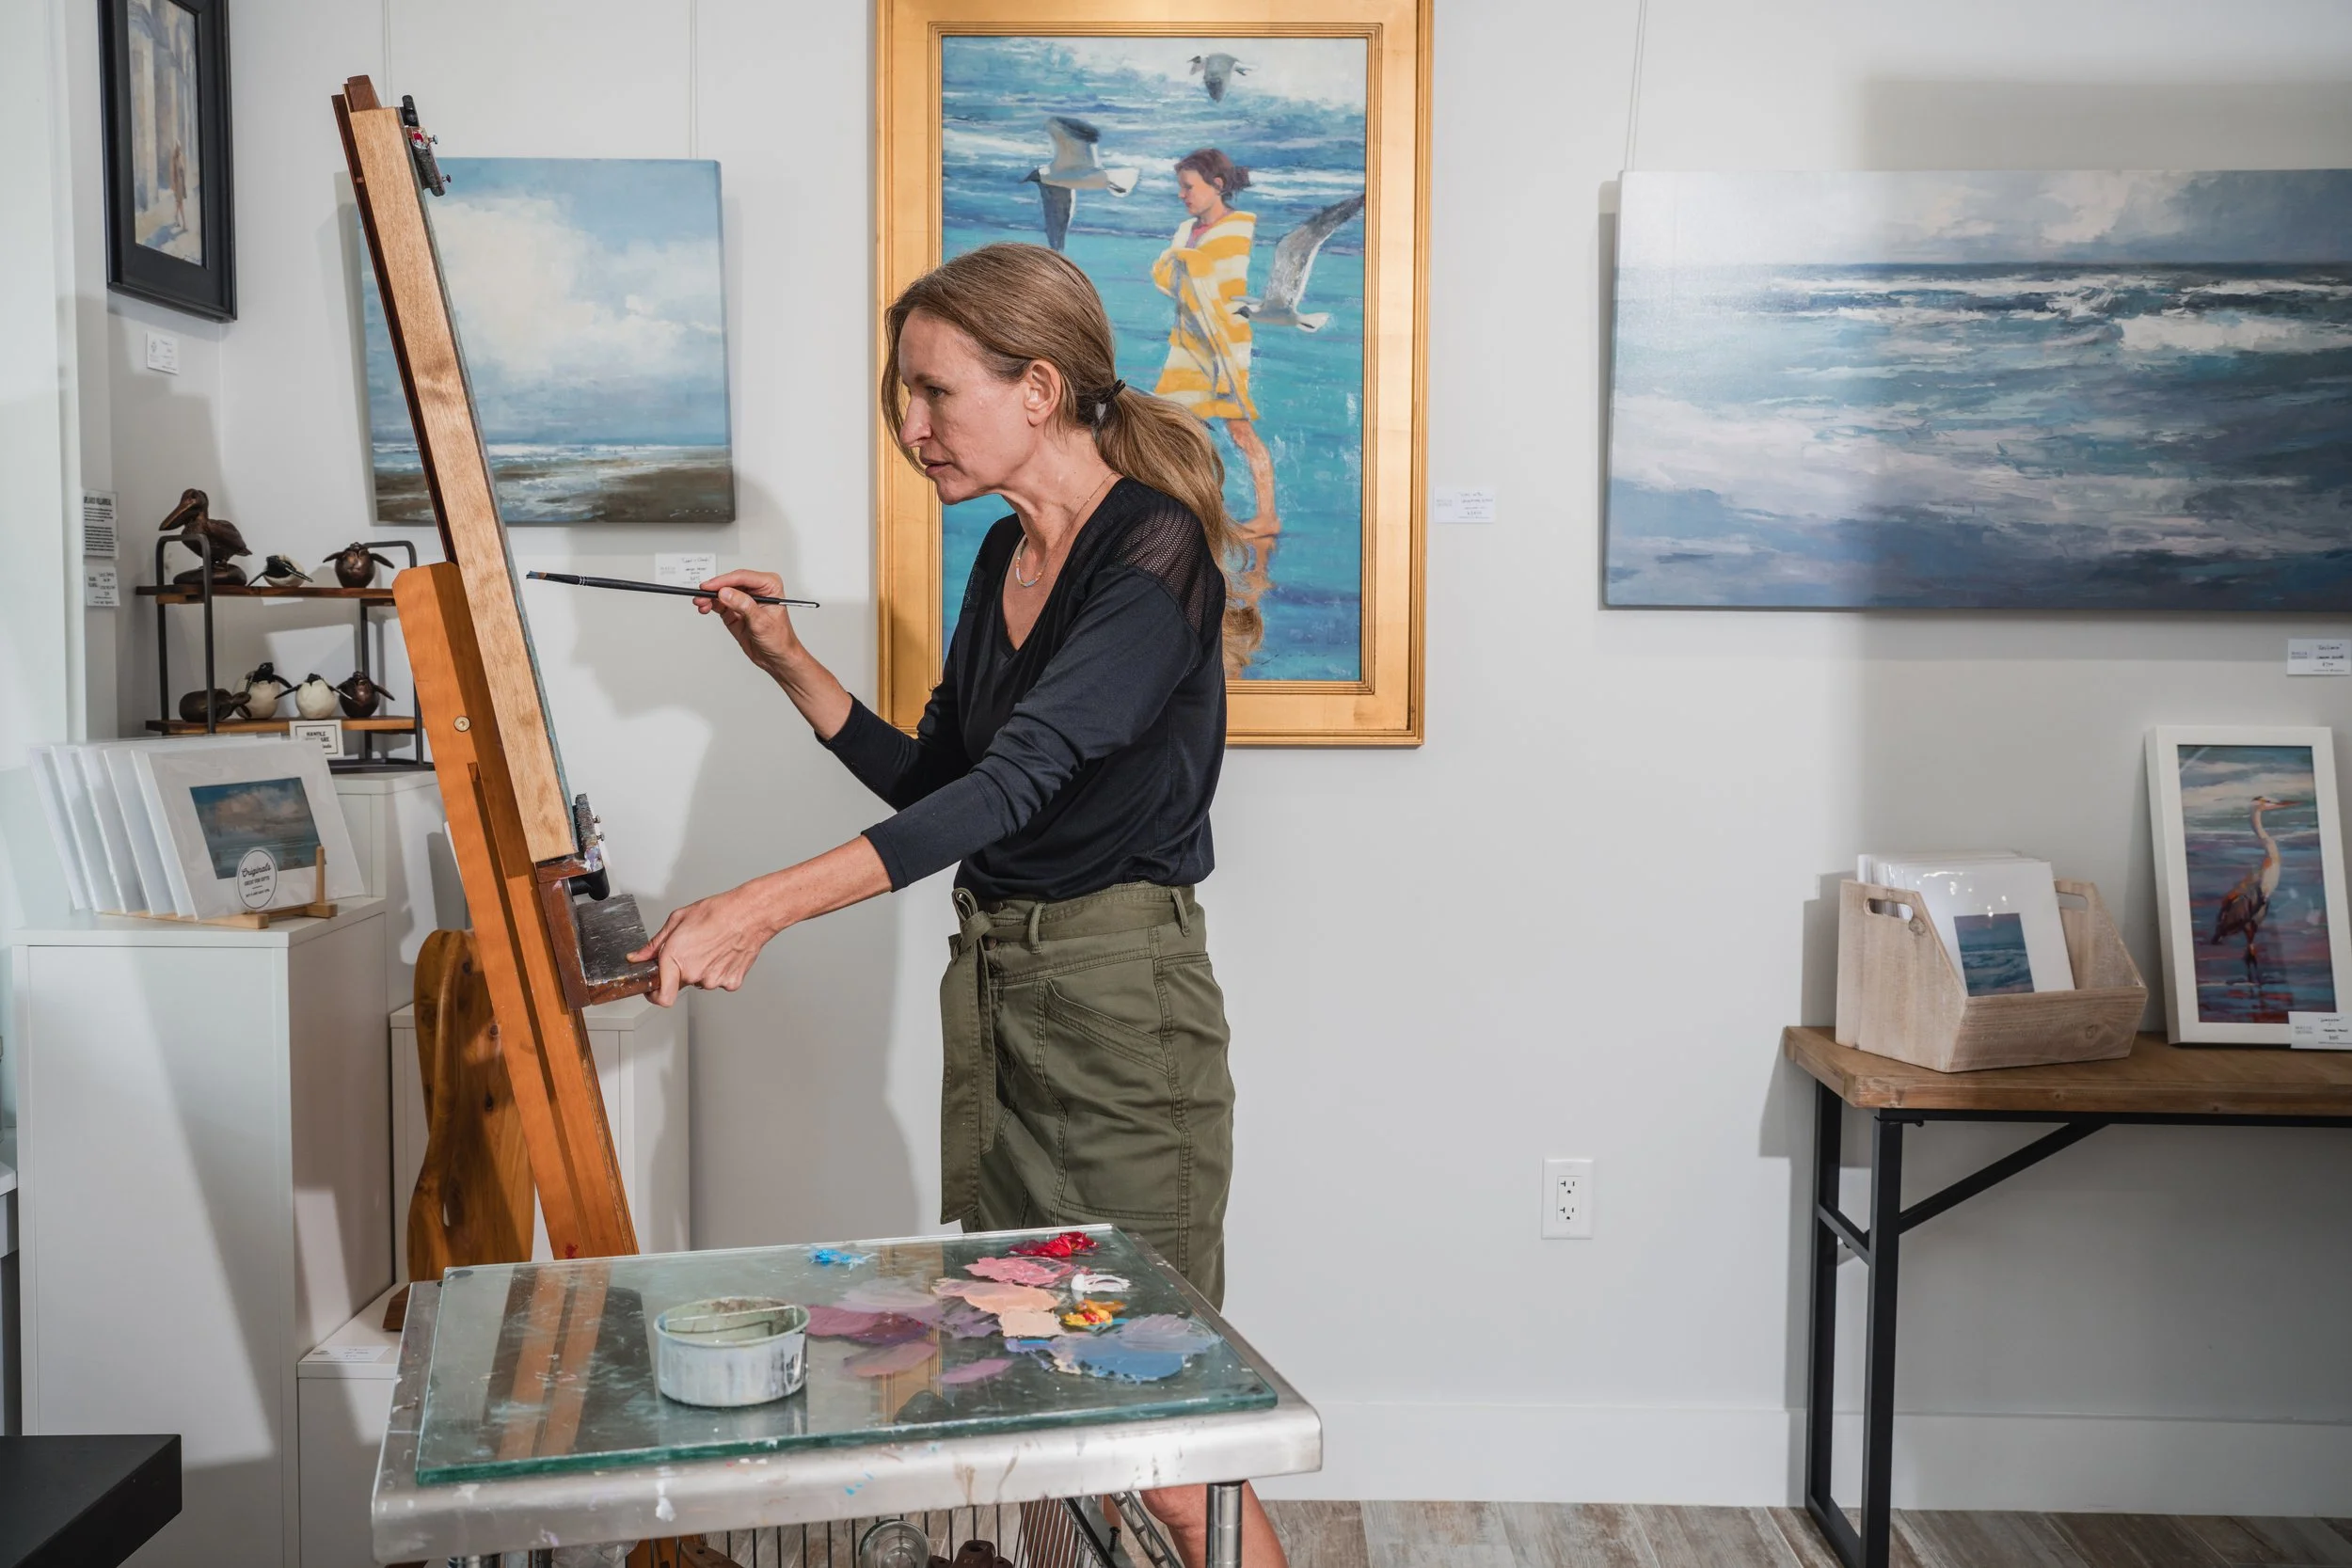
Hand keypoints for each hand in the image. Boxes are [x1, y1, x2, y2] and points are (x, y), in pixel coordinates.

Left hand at [628, 882, 783, 1005]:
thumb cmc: (718, 912)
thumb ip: (654, 944)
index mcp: (676, 958)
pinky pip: (720, 981)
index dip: (655, 995)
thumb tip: (638, 956)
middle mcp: (694, 973)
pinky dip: (720, 970)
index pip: (661, 997)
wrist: (750, 913)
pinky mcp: (731, 982)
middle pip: (681, 983)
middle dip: (682, 969)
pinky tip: (724, 952)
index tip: (654, 989)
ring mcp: (714, 980)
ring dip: (703, 969)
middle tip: (694, 948)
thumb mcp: (678, 920)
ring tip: (712, 947)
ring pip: (702, 981)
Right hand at [697, 569, 804, 683]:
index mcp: (769, 586)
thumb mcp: (762, 622)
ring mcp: (744, 599)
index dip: (724, 581)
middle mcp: (756, 590)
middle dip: (714, 589)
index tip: (710, 586)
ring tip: (701, 603)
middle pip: (730, 583)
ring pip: (722, 592)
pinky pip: (719, 603)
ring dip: (709, 597)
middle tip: (701, 595)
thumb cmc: (779, 639)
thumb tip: (726, 593)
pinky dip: (710, 604)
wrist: (777, 657)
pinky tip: (705, 607)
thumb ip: (743, 606)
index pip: (743, 577)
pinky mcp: (735, 610)